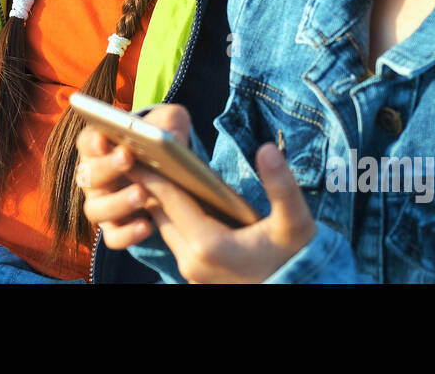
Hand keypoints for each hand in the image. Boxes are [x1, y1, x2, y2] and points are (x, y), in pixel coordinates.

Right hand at [77, 104, 196, 249]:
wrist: (170, 175)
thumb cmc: (160, 143)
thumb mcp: (169, 124)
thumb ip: (169, 122)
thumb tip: (172, 137)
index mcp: (99, 147)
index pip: (86, 142)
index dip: (93, 141)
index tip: (105, 138)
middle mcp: (93, 177)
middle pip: (87, 175)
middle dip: (106, 167)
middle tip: (128, 158)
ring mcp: (102, 205)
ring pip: (95, 209)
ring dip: (117, 203)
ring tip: (142, 195)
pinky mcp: (115, 229)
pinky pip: (113, 237)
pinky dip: (128, 234)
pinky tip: (148, 226)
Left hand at [131, 140, 317, 283]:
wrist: (300, 290)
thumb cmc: (297, 257)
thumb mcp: (295, 222)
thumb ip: (281, 185)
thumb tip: (268, 148)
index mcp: (210, 245)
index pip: (169, 199)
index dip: (151, 170)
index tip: (134, 145)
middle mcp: (192, 261)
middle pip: (161, 212)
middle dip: (149, 181)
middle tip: (135, 148)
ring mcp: (191, 271)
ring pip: (164, 225)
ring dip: (158, 199)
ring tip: (149, 165)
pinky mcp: (195, 274)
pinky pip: (174, 237)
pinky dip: (170, 214)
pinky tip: (172, 193)